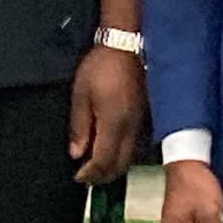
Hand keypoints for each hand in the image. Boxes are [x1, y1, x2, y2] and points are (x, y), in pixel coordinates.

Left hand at [68, 45, 144, 184]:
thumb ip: (79, 126)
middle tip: (87, 176)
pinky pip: (136, 146)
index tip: (77, 177)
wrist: (127, 44)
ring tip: (97, 164)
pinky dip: (123, 155)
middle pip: (120, 166)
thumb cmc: (100, 67)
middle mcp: (131, 129)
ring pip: (131, 158)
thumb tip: (77, 154)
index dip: (90, 174)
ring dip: (114, 167)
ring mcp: (141, 123)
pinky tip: (112, 148)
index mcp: (114, 124)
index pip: (103, 162)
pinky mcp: (145, 116)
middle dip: (103, 176)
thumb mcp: (81, 94)